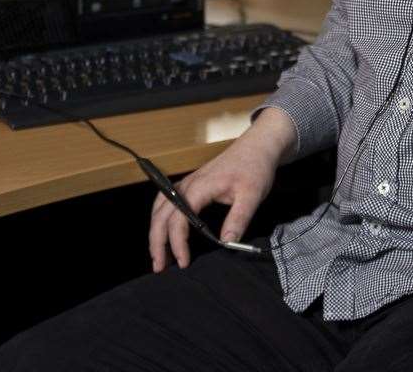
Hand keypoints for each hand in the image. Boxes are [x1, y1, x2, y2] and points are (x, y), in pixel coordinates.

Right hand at [148, 107, 295, 271]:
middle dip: (157, 242)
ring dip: (155, 231)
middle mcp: (188, 185)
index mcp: (200, 187)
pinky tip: (163, 229)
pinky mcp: (191, 184)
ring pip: (160, 208)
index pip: (179, 218)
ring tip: (158, 254)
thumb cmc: (254, 168)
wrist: (257, 146)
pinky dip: (160, 218)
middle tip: (159, 267)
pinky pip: (165, 201)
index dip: (177, 243)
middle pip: (161, 215)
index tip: (183, 262)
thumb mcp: (252, 195)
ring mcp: (187, 183)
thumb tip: (225, 243)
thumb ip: (238, 219)